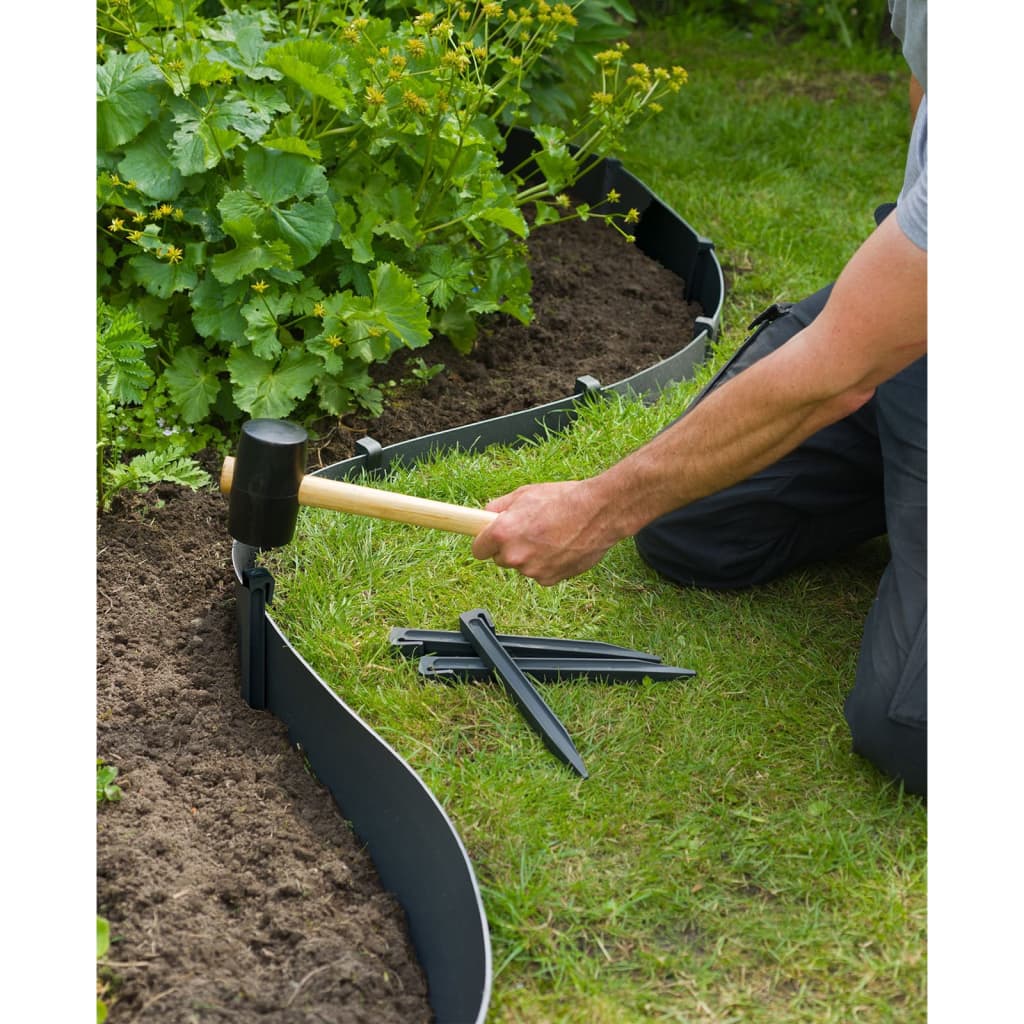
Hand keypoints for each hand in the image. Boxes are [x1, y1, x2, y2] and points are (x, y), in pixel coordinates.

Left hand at [470, 479, 620, 585]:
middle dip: (510, 548)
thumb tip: (486, 515)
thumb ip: (499, 507)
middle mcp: (514, 556)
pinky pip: (541, 573)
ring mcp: (532, 570)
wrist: (599, 512)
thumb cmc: (564, 499)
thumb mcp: (525, 493)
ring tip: (551, 535)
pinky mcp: (550, 579)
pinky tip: (561, 546)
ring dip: (531, 555)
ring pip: (523, 566)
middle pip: (501, 559)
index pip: (478, 550)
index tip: (491, 540)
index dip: (486, 543)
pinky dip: (547, 563)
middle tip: (530, 531)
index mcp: (503, 533)